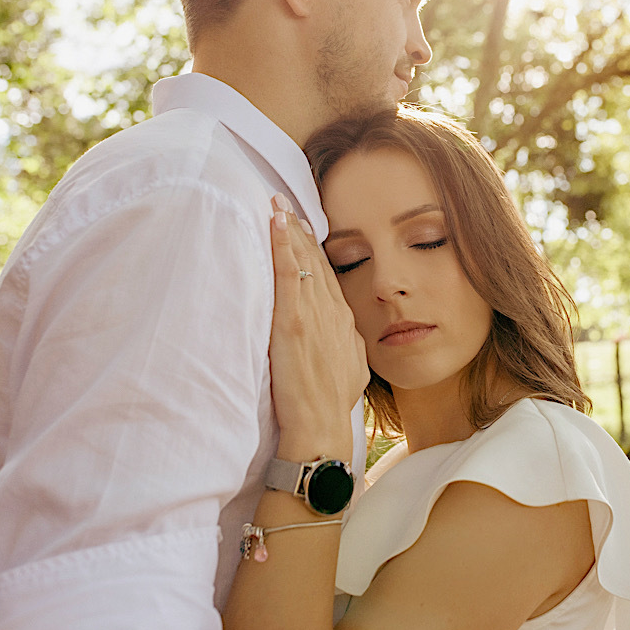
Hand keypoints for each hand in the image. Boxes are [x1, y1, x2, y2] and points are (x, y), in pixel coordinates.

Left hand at [268, 194, 368, 462]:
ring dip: (289, 230)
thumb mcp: (352, 369)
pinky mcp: (294, 322)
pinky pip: (288, 274)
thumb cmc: (331, 405)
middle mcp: (332, 312)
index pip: (328, 276)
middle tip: (285, 202)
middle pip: (315, 261)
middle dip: (300, 229)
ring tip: (277, 205)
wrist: (321, 427)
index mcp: (344, 322)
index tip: (303, 227)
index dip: (313, 249)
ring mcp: (314, 315)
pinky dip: (283, 246)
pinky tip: (277, 224)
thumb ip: (347, 345)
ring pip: (302, 261)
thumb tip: (345, 335)